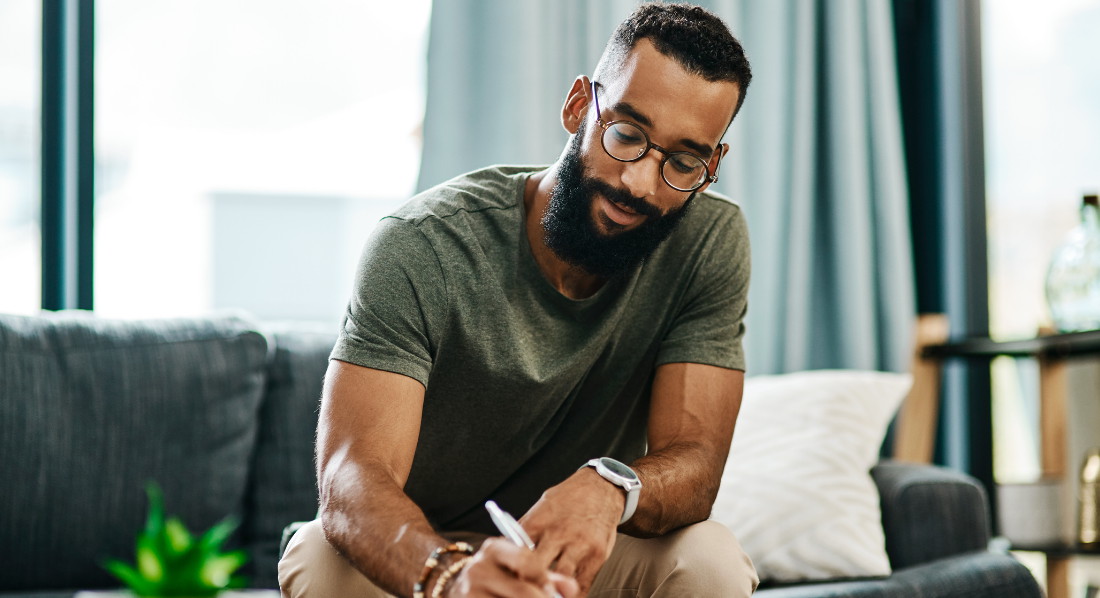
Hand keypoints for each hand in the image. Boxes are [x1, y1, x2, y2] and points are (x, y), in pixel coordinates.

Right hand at [444, 537, 578, 597]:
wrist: (454, 585)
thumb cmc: (495, 576)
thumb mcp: (516, 568)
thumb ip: (546, 575)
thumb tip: (572, 588)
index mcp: (493, 549)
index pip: (525, 560)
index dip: (545, 579)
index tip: (556, 593)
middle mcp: (478, 568)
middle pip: (522, 591)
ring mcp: (469, 592)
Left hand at [519, 469, 624, 594]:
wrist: (601, 488)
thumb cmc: (568, 498)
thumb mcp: (542, 507)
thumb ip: (525, 530)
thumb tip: (506, 551)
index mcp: (537, 522)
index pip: (515, 552)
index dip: (509, 569)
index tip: (509, 578)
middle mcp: (557, 534)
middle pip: (534, 568)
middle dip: (529, 582)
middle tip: (526, 589)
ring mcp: (578, 545)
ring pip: (560, 579)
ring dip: (552, 589)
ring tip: (546, 593)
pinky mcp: (596, 555)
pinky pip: (583, 584)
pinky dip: (573, 595)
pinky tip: (566, 594)